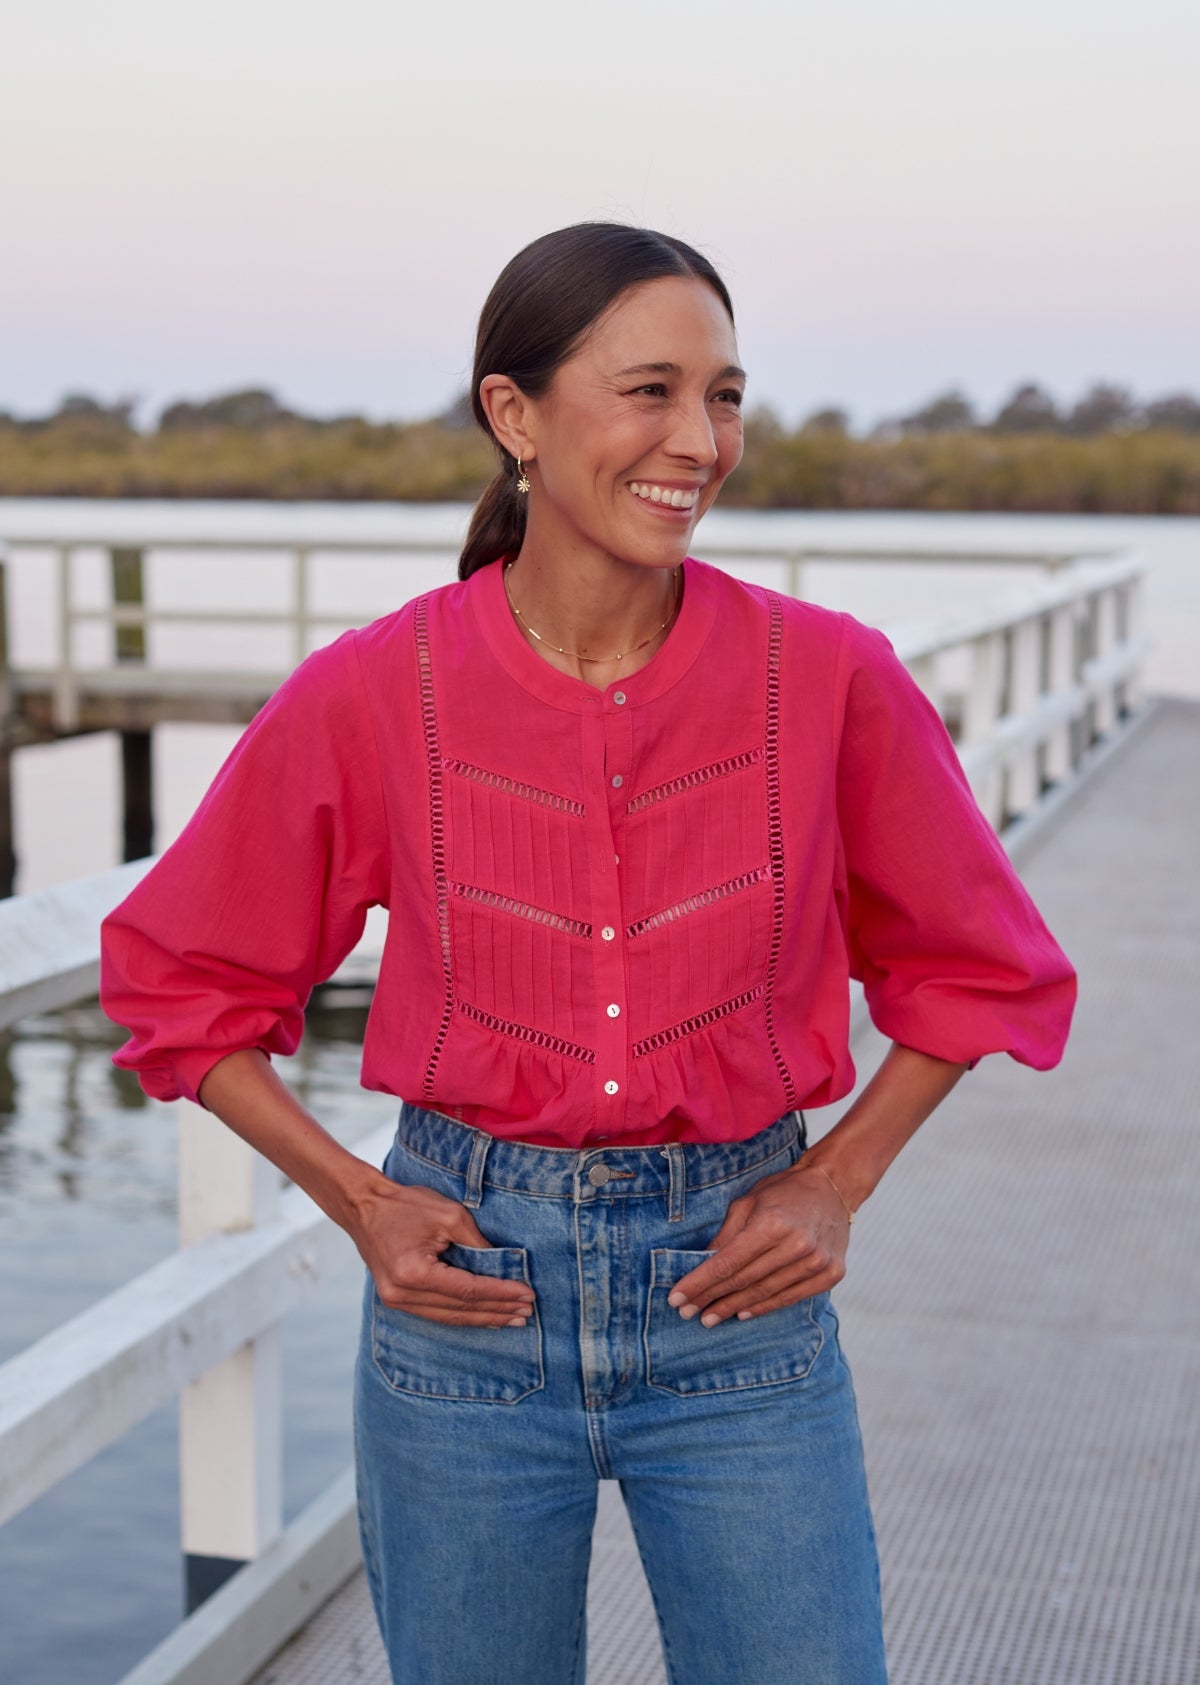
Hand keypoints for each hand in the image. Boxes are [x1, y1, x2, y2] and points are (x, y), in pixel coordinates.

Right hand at [352, 1177, 535, 1327]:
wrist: (363, 1206)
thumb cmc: (405, 1205)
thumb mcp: (449, 1214)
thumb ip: (477, 1242)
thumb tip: (502, 1265)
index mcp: (414, 1273)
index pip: (468, 1290)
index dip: (500, 1293)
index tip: (527, 1294)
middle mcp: (402, 1294)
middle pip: (460, 1310)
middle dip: (497, 1311)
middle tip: (527, 1312)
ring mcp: (396, 1300)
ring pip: (449, 1317)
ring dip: (483, 1318)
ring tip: (512, 1318)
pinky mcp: (396, 1299)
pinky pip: (435, 1313)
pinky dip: (462, 1315)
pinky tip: (483, 1316)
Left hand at [667, 1161, 849, 1326]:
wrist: (832, 1187)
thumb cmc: (783, 1192)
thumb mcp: (748, 1202)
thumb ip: (725, 1235)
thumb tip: (700, 1265)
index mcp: (772, 1223)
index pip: (727, 1262)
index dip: (699, 1283)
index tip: (677, 1298)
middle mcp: (796, 1245)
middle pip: (743, 1281)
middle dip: (711, 1298)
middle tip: (687, 1312)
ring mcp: (816, 1262)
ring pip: (764, 1293)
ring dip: (733, 1308)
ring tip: (709, 1317)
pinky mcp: (830, 1274)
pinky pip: (789, 1297)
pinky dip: (764, 1307)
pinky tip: (743, 1313)